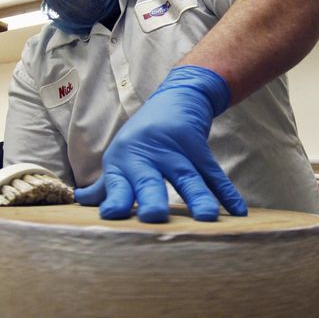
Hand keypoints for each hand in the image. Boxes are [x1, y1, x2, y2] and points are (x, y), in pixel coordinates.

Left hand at [74, 65, 247, 222]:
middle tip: (155, 217)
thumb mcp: (119, 156)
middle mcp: (147, 156)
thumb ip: (106, 186)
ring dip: (199, 198)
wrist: (174, 98)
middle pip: (150, 181)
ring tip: (207, 219)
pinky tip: (238, 213)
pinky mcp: (198, 148)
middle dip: (152, 199)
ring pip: (188, 178)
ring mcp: (174, 151)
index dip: (114, 200)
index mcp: (123, 162)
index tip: (111, 216)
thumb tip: (80, 203)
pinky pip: (214, 174)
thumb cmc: (141, 136)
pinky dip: (227, 193)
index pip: (116, 185)